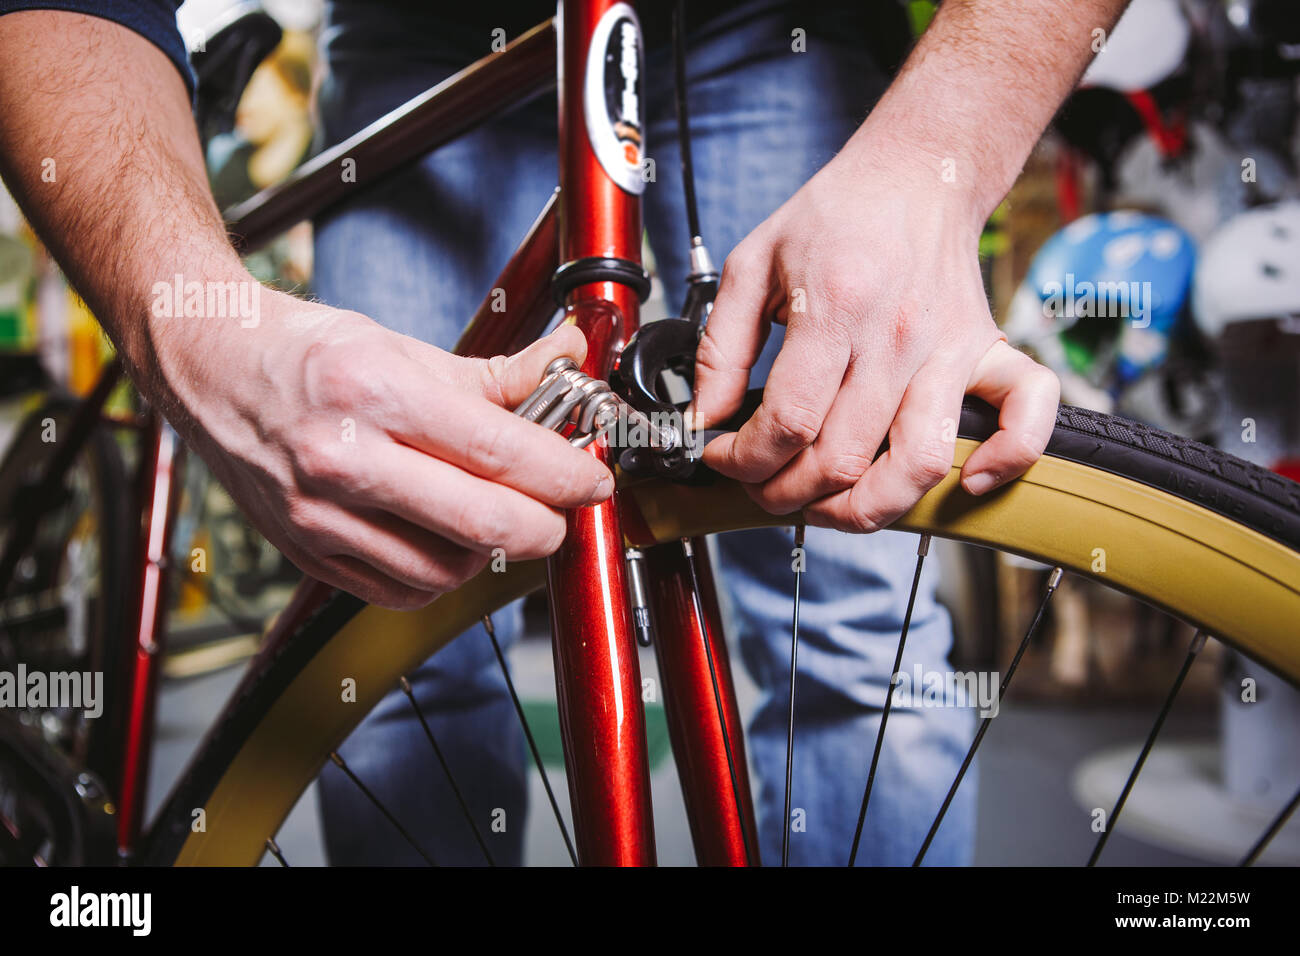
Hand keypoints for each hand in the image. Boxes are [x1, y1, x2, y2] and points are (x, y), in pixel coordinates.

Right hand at [160, 293, 610, 608]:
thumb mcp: (402, 347)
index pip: (501, 453)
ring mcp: (320, 516)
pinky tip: (449, 539)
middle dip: (548, 525)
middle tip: (564, 508)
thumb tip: (569, 366)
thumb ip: (495, 374)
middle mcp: (342, 460)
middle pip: (484, 524)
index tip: (593, 478)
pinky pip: (402, 590)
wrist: (211, 370)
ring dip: (495, 552)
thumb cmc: (304, 354)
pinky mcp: (309, 553)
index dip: (566, 473)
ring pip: (449, 569)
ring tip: (500, 515)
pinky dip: (444, 574)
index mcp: (374, 393)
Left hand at [691, 139, 1058, 531]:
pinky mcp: (987, 354)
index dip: (743, 458)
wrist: (914, 174)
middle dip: (785, 492)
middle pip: (841, 459)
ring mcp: (948, 350)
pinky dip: (1004, 462)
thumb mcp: (751, 266)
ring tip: (828, 504)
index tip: (724, 456)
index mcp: (834, 309)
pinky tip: (965, 482)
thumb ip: (720, 347)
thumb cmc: (832, 218)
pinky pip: (1025, 418)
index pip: (787, 421)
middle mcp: (896, 337)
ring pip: (917, 466)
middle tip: (763, 483)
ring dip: (864, 509)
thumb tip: (705, 418)